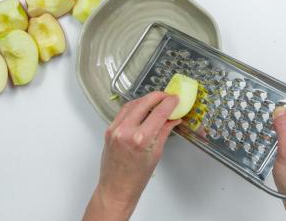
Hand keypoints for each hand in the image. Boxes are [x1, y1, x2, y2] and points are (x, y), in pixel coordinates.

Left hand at [83, 92, 180, 220]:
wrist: (116, 188)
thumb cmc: (136, 178)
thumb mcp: (156, 154)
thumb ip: (164, 132)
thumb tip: (173, 118)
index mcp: (140, 139)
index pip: (159, 113)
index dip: (169, 103)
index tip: (176, 99)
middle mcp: (125, 131)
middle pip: (144, 103)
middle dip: (158, 96)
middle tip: (168, 96)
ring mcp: (115, 129)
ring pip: (132, 104)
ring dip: (146, 99)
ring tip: (157, 100)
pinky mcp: (109, 129)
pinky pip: (123, 111)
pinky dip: (134, 106)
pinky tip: (143, 107)